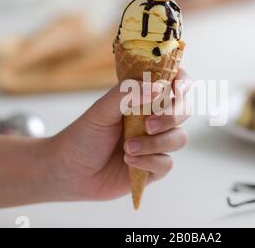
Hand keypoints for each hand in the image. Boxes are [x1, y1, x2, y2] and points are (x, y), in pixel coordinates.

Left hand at [46, 69, 189, 201]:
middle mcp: (155, 119)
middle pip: (184, 111)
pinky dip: (148, 162)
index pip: (174, 84)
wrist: (70, 171)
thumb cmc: (84, 136)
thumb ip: (128, 94)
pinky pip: (167, 163)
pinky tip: (128, 161)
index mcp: (144, 99)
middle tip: (148, 124)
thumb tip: (158, 88)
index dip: (183, 82)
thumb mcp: (102, 110)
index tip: (177, 87)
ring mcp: (157, 143)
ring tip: (127, 148)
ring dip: (155, 144)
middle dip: (172, 117)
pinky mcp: (154, 168)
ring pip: (179, 138)